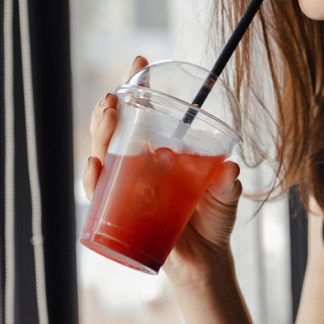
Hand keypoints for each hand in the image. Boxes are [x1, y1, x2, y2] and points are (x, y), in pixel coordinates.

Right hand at [83, 55, 241, 285]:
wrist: (205, 261)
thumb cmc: (214, 222)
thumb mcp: (226, 198)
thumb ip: (228, 184)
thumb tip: (229, 169)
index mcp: (160, 153)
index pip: (143, 114)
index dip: (138, 86)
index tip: (140, 62)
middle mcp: (139, 167)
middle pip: (114, 131)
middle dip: (109, 111)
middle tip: (115, 97)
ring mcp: (126, 190)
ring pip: (102, 156)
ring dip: (100, 134)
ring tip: (108, 116)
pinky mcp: (118, 216)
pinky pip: (99, 197)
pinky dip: (93, 181)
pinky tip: (95, 166)